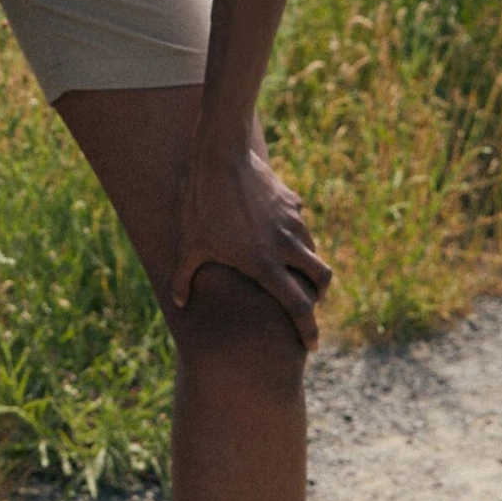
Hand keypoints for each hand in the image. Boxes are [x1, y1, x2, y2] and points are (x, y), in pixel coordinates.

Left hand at [169, 137, 331, 349]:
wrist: (220, 156)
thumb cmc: (200, 204)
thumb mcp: (186, 244)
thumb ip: (182, 277)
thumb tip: (179, 303)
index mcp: (265, 264)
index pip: (299, 307)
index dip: (308, 330)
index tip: (311, 345)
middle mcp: (287, 245)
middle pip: (322, 279)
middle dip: (320, 295)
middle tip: (310, 303)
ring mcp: (293, 221)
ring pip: (313, 249)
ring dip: (307, 264)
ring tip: (289, 269)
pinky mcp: (292, 201)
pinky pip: (300, 223)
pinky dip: (294, 234)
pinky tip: (272, 230)